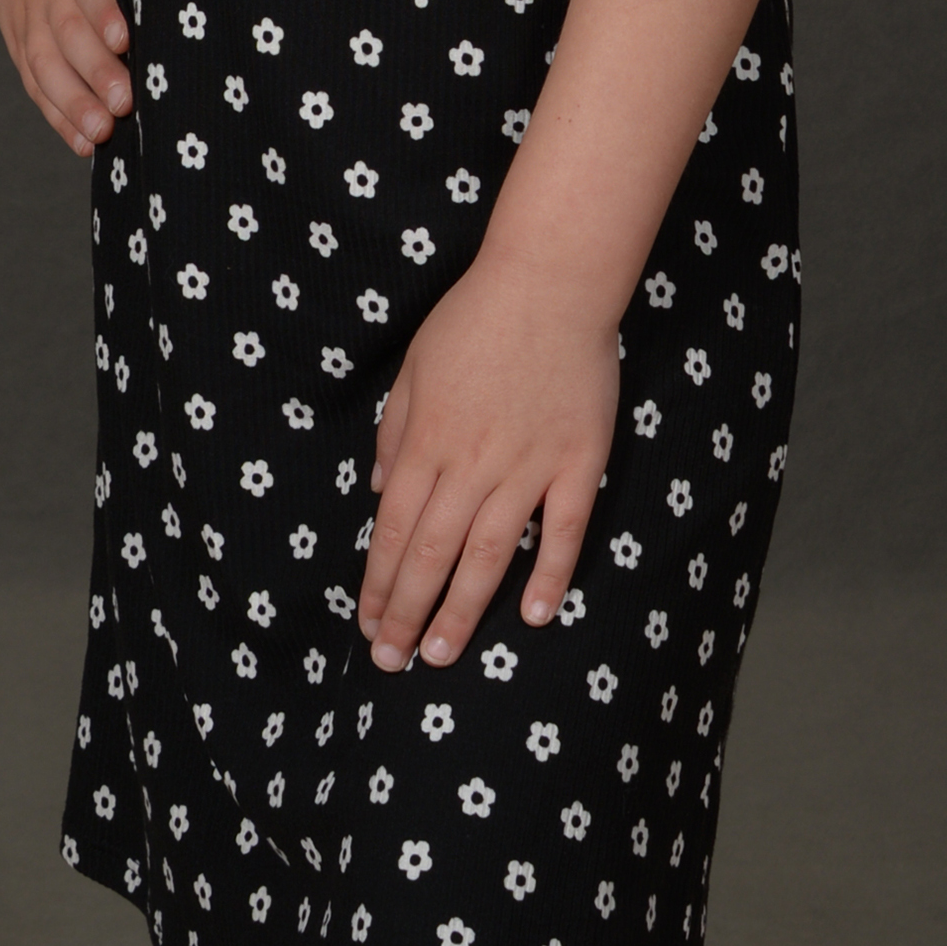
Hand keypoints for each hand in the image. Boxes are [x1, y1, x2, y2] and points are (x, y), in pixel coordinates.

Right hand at [0, 0, 132, 157]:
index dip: (106, 13)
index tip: (126, 38)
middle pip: (69, 33)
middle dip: (97, 72)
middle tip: (126, 103)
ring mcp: (30, 17)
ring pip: (47, 63)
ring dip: (75, 102)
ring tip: (103, 132)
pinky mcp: (19, 39)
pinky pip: (35, 81)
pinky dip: (58, 114)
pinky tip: (83, 141)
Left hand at [356, 251, 618, 671]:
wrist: (549, 283)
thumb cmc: (475, 318)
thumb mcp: (414, 367)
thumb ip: (395, 433)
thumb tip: (381, 494)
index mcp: (427, 441)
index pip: (393, 530)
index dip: (378, 583)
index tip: (368, 625)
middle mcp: (472, 464)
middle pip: (432, 553)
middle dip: (408, 613)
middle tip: (394, 662)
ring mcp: (528, 467)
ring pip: (489, 555)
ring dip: (462, 610)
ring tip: (443, 655)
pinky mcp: (577, 464)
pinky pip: (563, 531)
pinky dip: (548, 576)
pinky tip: (531, 616)